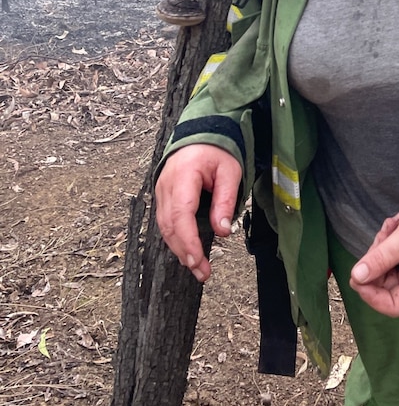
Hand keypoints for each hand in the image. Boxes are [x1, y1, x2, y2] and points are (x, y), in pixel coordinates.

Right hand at [155, 144, 241, 282]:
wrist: (201, 133)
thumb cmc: (216, 150)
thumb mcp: (230, 171)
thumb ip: (226, 201)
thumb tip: (223, 232)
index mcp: (183, 175)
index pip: (181, 214)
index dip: (187, 240)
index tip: (197, 260)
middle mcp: (166, 184)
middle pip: (169, 226)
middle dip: (185, 252)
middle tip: (203, 272)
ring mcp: (161, 190)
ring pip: (164, 227)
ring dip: (180, 249)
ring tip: (198, 267)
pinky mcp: (163, 196)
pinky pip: (166, 221)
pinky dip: (176, 238)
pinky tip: (189, 250)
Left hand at [349, 177, 398, 316]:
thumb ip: (381, 258)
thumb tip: (356, 276)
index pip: (394, 305)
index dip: (372, 296)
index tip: (357, 278)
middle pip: (385, 283)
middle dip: (376, 261)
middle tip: (380, 239)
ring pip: (385, 264)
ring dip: (382, 245)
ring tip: (391, 226)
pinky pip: (390, 250)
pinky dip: (388, 237)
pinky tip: (395, 222)